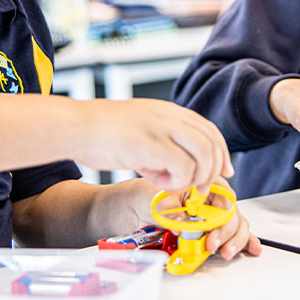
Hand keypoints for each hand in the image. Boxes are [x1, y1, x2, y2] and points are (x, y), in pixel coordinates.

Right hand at [77, 98, 232, 193]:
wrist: (75, 126)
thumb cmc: (100, 132)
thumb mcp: (139, 131)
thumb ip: (160, 146)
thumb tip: (173, 170)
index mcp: (167, 111)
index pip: (209, 130)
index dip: (221, 153)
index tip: (223, 171)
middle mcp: (169, 116)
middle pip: (212, 142)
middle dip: (213, 170)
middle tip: (199, 189)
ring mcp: (161, 128)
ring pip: (204, 154)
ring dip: (197, 177)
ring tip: (176, 186)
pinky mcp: (151, 144)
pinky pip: (183, 166)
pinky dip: (178, 181)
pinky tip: (158, 183)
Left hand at [132, 177, 263, 261]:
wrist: (139, 206)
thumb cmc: (149, 196)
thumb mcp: (158, 200)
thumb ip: (171, 211)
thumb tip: (182, 226)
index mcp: (203, 183)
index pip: (223, 196)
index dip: (221, 214)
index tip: (212, 228)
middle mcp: (213, 198)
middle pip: (232, 214)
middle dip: (225, 232)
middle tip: (212, 245)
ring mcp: (215, 214)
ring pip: (236, 225)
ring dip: (236, 240)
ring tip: (226, 252)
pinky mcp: (214, 228)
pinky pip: (234, 233)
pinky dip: (244, 241)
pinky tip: (252, 249)